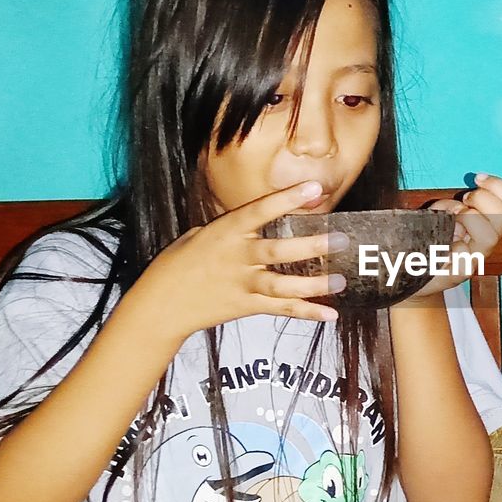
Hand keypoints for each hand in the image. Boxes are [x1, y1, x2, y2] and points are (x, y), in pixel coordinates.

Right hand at [134, 181, 346, 337]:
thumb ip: (233, 228)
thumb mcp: (201, 234)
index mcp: (226, 231)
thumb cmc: (180, 262)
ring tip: (341, 281)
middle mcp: (237, 257)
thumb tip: (259, 218)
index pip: (260, 211)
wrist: (160, 304)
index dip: (287, 199)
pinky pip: (281, 309)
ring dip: (314, 284)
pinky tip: (331, 314)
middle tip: (341, 240)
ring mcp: (243, 284)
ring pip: (283, 285)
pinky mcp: (246, 306)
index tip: (315, 187)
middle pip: (278, 250)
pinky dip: (307, 313)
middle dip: (311, 245)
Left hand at [406, 173, 501, 300]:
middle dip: (484, 199)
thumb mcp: (438, 215)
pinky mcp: (459, 275)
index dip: (500, 187)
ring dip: (469, 219)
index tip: (477, 177)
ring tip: (452, 221)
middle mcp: (486, 243)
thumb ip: (448, 206)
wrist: (414, 278)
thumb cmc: (427, 242)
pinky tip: (440, 245)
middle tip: (463, 200)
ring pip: (490, 237)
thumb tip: (457, 207)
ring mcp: (475, 260)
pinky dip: (453, 246)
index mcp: (487, 226)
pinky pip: (464, 258)